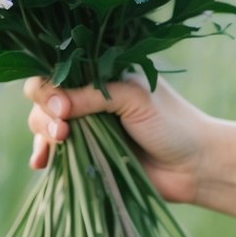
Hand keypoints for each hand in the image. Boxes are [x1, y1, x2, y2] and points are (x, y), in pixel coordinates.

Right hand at [23, 73, 213, 204]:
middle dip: (45, 113)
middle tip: (63, 133)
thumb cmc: (172, 124)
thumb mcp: (133, 99)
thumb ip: (93, 97)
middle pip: (44, 96)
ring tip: (59, 147)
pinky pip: (54, 150)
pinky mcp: (86, 153)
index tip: (62, 108)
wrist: (194, 167)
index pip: (58, 69)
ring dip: (43, 134)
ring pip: (44, 122)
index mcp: (101, 73)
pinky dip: (42, 153)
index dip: (50, 87)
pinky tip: (41, 163)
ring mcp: (86, 126)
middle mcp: (89, 96)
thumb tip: (55, 106)